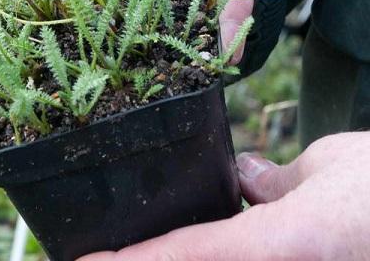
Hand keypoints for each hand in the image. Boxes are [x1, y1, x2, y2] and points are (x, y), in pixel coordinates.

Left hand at [78, 132, 369, 260]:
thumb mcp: (332, 171)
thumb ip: (277, 182)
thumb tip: (246, 180)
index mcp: (280, 244)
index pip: (182, 255)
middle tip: (93, 257)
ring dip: (174, 258)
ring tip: (132, 252)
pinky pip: (236, 259)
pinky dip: (204, 255)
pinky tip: (189, 248)